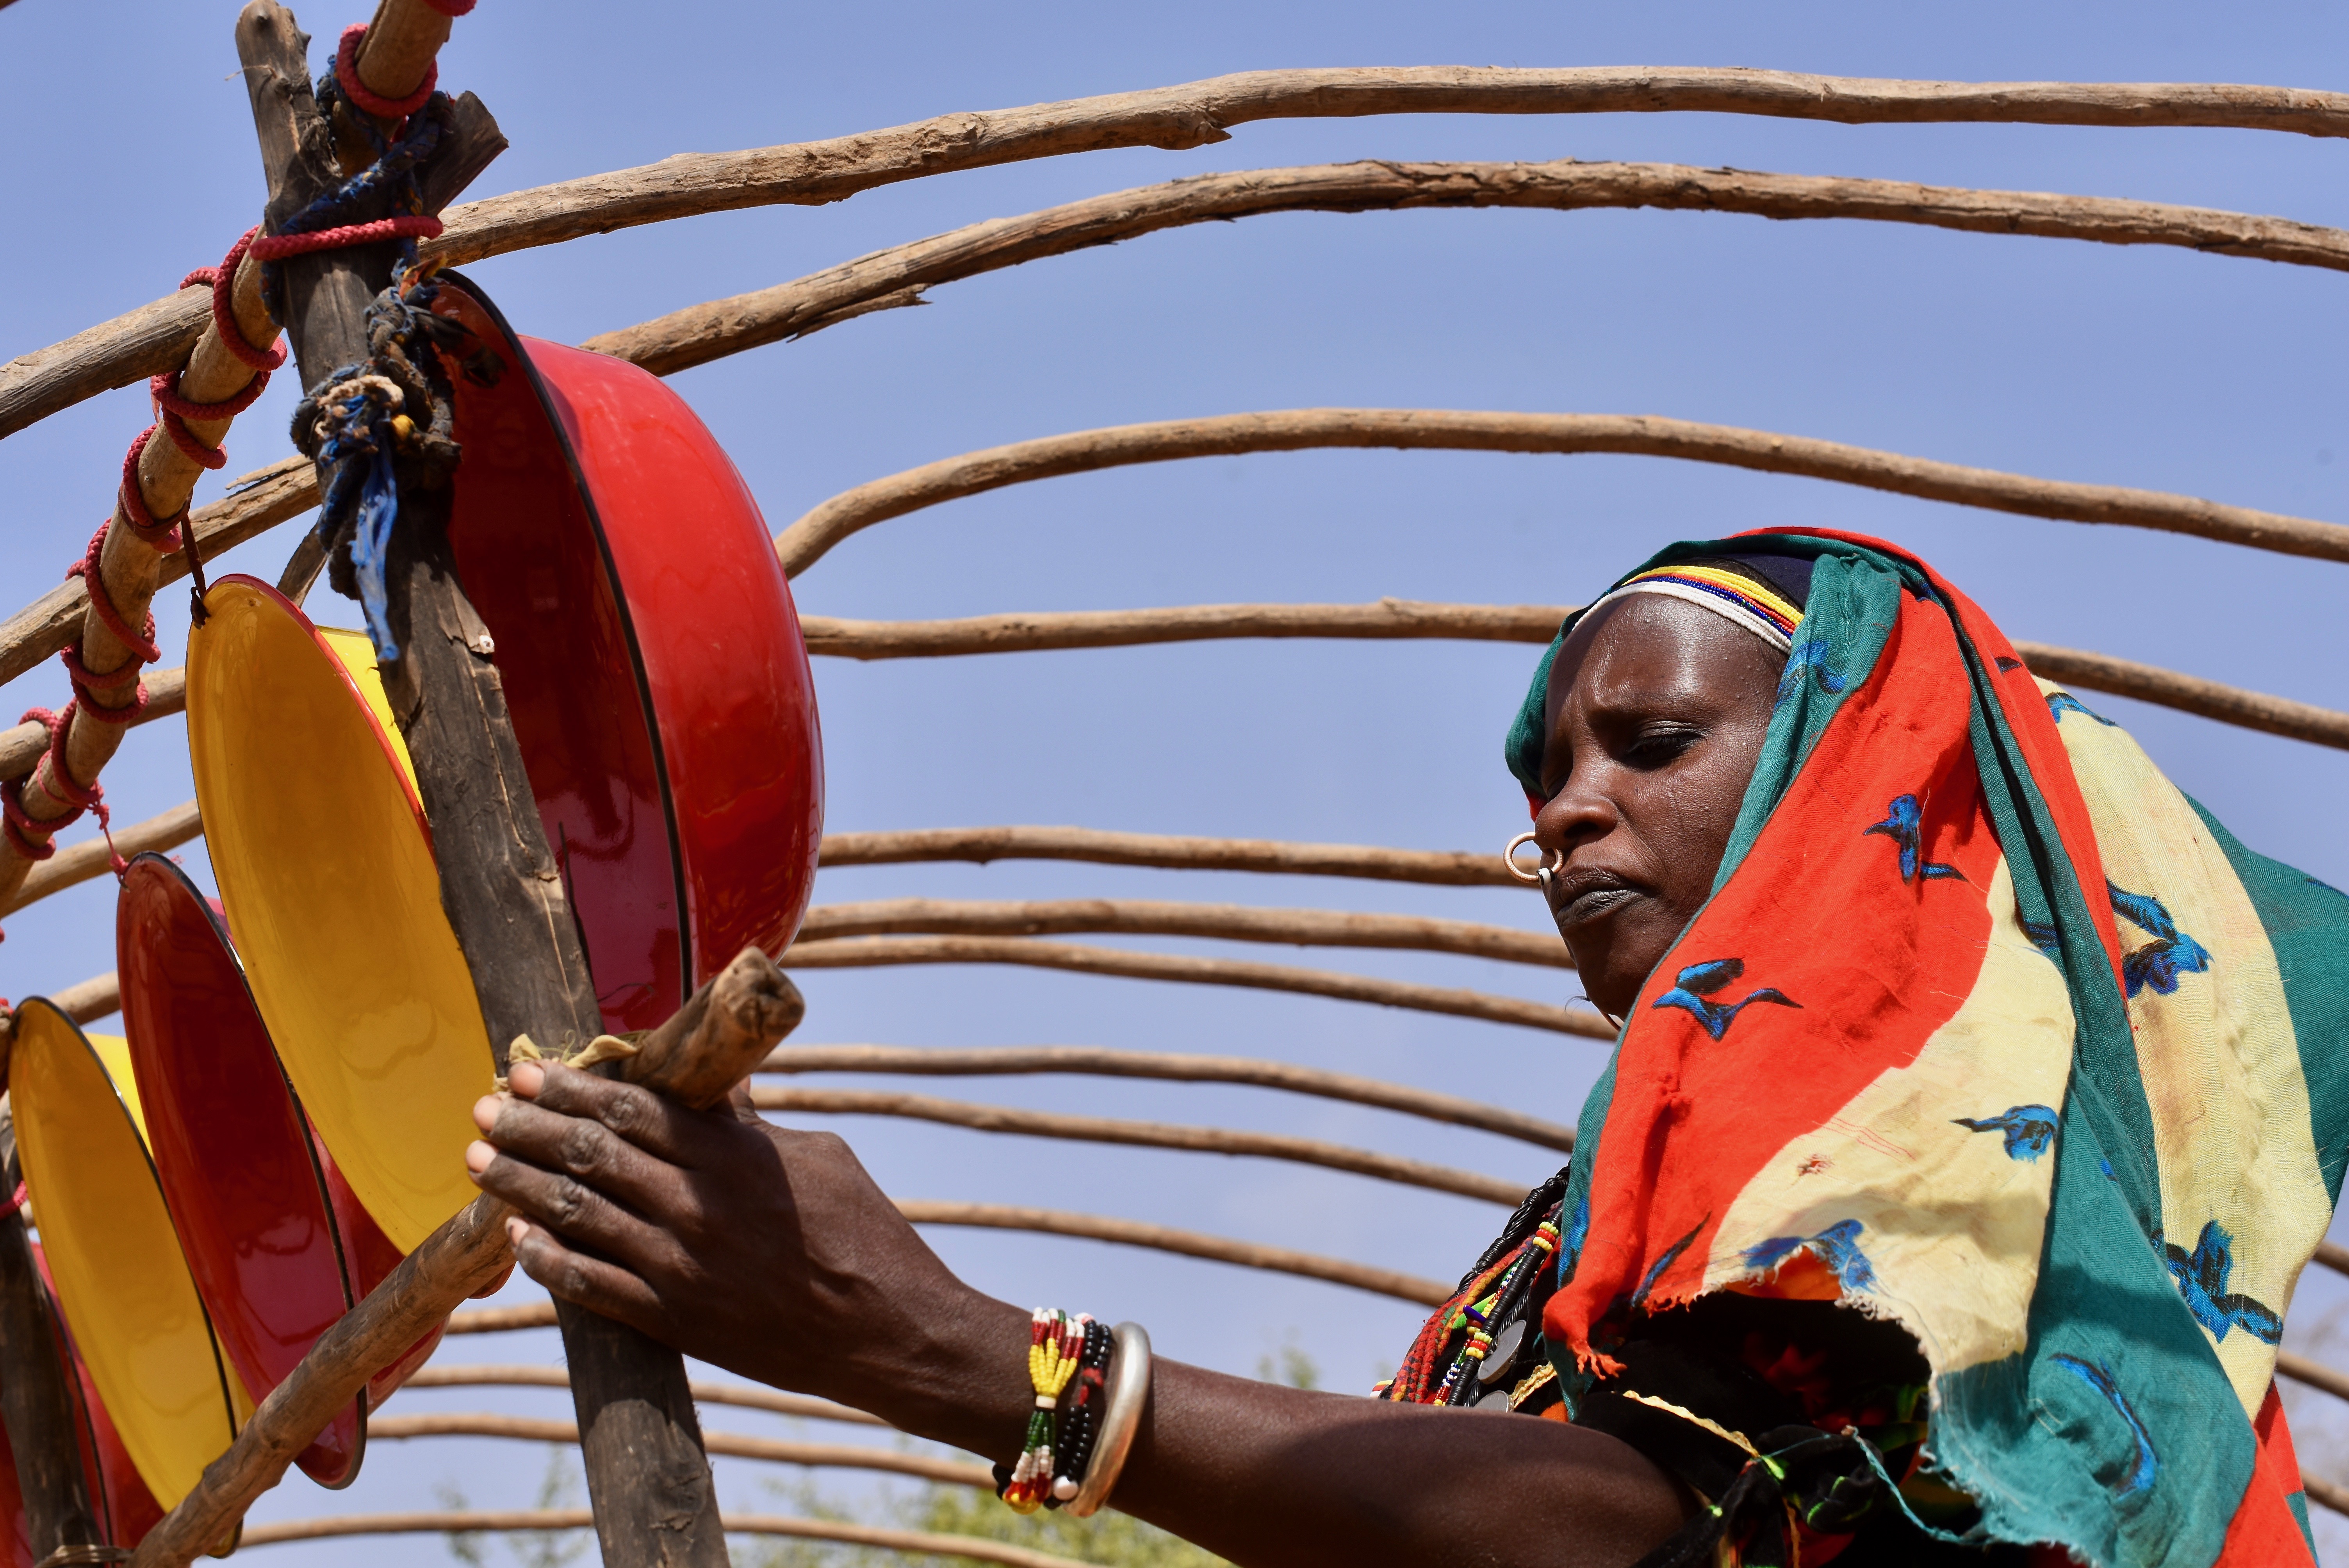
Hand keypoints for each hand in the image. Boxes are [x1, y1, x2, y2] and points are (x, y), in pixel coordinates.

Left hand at [467, 1062, 1028, 1447]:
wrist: (886, 1331)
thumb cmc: (864, 1234)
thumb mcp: (820, 1157)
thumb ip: (754, 1128)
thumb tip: (712, 1091)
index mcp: (735, 1158)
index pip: (633, 1109)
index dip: (572, 1087)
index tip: (527, 1069)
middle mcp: (699, 1207)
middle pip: (592, 1154)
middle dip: (530, 1126)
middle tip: (485, 1108)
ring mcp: (681, 1268)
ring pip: (577, 1215)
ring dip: (519, 1184)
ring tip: (478, 1161)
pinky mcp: (676, 1321)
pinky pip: (592, 1287)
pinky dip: (547, 1261)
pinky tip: (516, 1238)